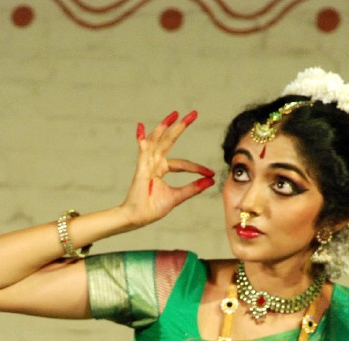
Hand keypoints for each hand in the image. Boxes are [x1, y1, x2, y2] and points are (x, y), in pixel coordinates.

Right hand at [119, 110, 215, 228]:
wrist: (138, 218)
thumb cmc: (152, 209)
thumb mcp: (178, 197)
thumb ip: (193, 188)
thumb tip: (210, 181)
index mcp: (161, 170)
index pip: (183, 163)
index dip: (197, 168)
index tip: (211, 173)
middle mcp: (154, 163)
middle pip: (169, 141)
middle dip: (180, 127)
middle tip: (193, 113)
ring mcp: (147, 164)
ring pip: (157, 141)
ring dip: (165, 127)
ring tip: (175, 114)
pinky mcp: (141, 168)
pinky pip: (142, 150)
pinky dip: (141, 138)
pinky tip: (140, 127)